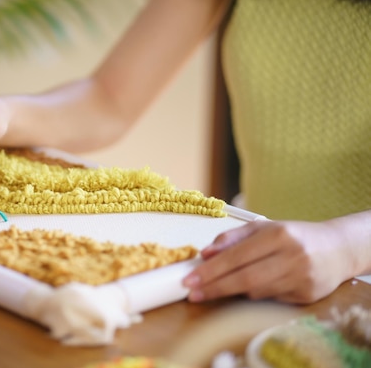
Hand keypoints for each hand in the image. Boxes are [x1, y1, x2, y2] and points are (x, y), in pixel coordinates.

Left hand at [182, 219, 355, 303]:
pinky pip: (271, 300)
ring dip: (233, 292)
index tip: (190, 280)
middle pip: (245, 278)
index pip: (236, 257)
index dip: (211, 271)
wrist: (338, 248)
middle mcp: (291, 256)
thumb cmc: (293, 237)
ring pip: (257, 291)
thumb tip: (205, 253)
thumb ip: (232, 238)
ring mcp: (301, 277)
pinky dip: (255, 295)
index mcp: (278, 234)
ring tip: (217, 288)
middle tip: (193, 294)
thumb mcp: (263, 228)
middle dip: (215, 287)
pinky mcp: (308, 295)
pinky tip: (249, 289)